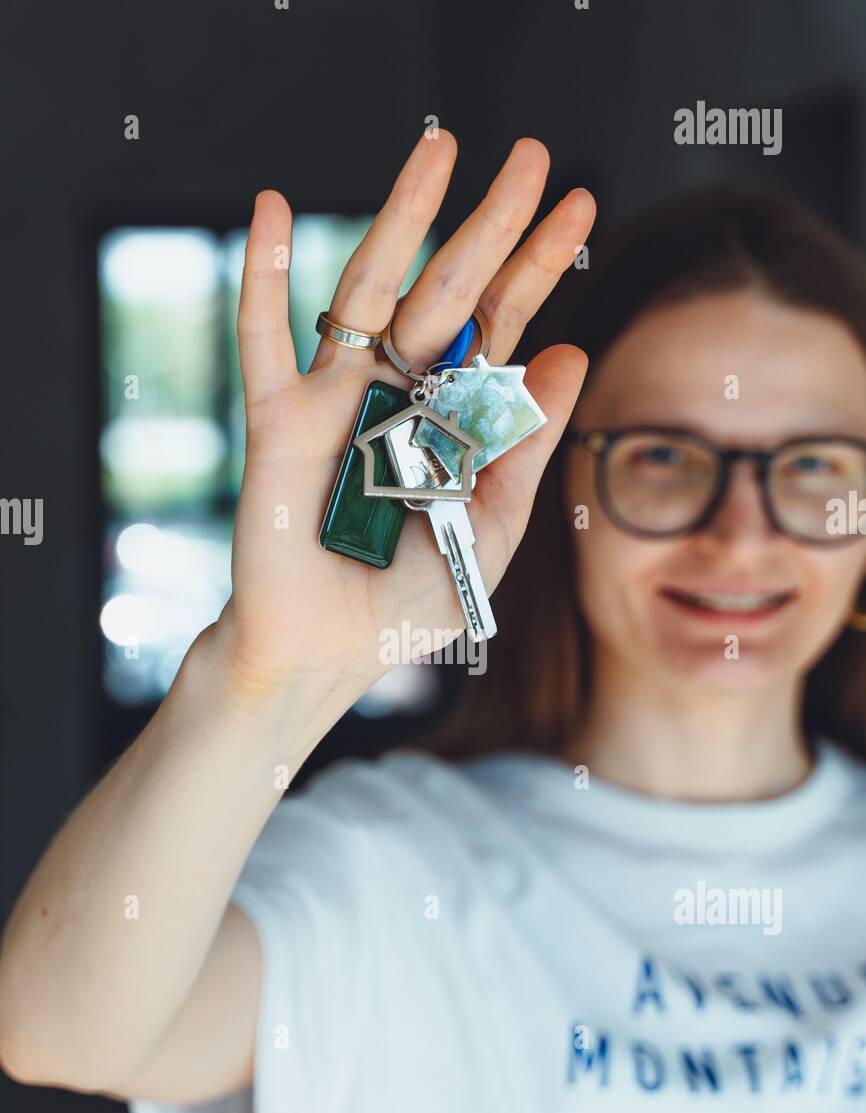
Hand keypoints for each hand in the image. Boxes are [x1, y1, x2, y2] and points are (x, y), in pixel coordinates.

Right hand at [217, 133, 594, 704]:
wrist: (328, 654)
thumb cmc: (409, 603)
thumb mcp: (489, 528)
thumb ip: (523, 447)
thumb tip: (573, 351)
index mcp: (451, 418)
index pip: (500, 326)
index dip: (538, 267)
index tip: (581, 204)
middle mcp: (398, 392)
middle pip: (448, 290)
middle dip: (492, 224)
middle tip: (536, 155)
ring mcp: (337, 398)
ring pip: (368, 290)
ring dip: (401, 218)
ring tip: (438, 149)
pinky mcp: (278, 420)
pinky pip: (263, 338)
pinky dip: (259, 275)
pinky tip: (267, 207)